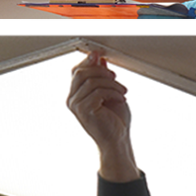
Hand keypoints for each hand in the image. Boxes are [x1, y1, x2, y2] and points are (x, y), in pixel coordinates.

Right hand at [67, 52, 137, 180]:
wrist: (118, 140)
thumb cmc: (114, 120)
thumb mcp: (109, 92)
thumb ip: (102, 77)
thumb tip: (99, 59)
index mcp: (75, 95)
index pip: (76, 71)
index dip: (87, 61)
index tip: (98, 55)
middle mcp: (72, 100)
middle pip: (81, 73)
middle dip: (100, 70)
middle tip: (115, 76)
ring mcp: (76, 105)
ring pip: (92, 81)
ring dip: (112, 84)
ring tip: (123, 91)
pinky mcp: (84, 110)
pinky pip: (99, 91)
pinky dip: (114, 92)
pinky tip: (121, 98)